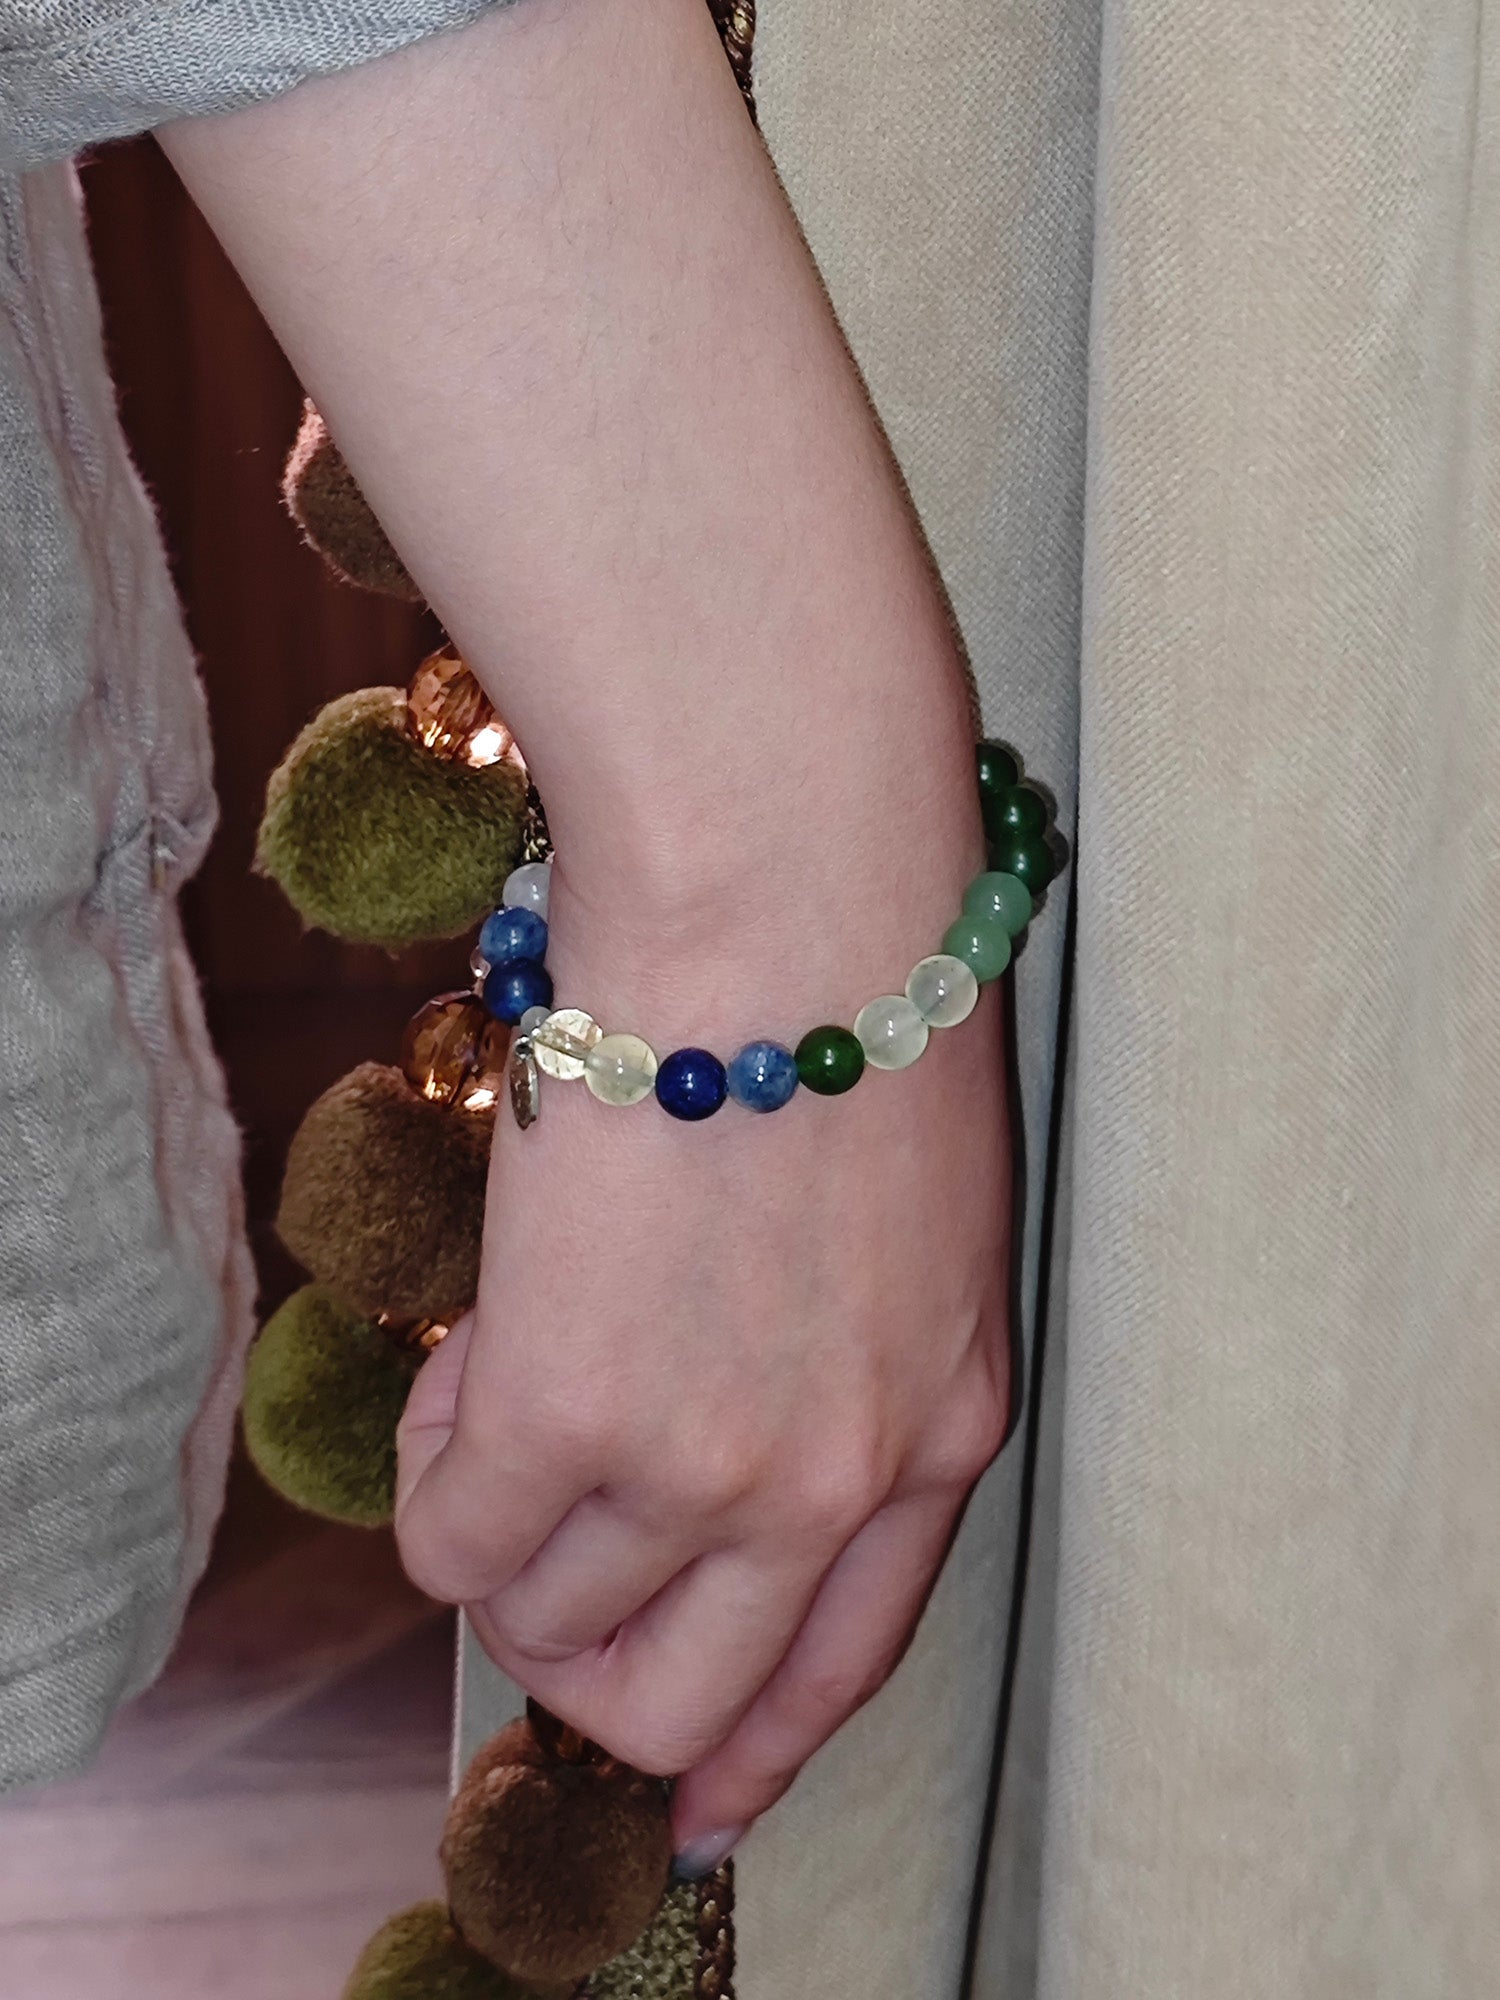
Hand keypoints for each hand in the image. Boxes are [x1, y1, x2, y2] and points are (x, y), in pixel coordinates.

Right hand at [395, 823, 1011, 1865]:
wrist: (786, 897)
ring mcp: (706, 1468)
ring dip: (500, 1515)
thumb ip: (830, 1363)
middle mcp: (835, 1482)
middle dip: (584, 1653)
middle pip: (677, 1696)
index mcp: (943, 1429)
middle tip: (538, 1535)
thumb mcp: (905, 1222)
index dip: (755, 1746)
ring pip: (538, 1615)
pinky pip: (447, 1538)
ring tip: (514, 1361)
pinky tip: (480, 1335)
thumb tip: (677, 1458)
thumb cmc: (847, 1002)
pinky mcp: (571, 1417)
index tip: (701, 1802)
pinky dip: (439, 1461)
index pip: (846, 1664)